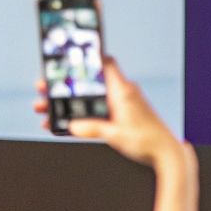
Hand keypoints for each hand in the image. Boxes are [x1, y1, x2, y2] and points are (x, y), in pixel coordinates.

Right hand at [36, 59, 188, 170]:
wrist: (166, 154)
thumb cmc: (147, 141)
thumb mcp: (115, 135)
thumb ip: (93, 128)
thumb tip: (72, 125)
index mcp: (122, 91)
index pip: (105, 63)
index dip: (88, 57)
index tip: (69, 55)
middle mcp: (122, 94)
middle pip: (88, 84)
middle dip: (65, 87)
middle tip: (43, 88)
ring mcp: (121, 106)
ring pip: (89, 100)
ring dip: (69, 104)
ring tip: (45, 109)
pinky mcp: (121, 118)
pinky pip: (97, 112)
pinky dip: (81, 116)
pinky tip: (63, 124)